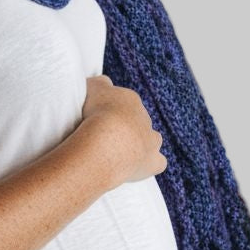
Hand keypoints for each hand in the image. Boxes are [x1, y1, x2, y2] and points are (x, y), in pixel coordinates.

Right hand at [79, 74, 166, 188]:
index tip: (98, 118)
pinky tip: (136, 167)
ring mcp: (151, 140)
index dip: (110, 111)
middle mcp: (145, 118)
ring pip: (152, 139)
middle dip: (125, 127)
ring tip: (120, 152)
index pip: (123, 102)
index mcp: (130, 99)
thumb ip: (99, 83)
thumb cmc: (95, 113)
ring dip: (141, 143)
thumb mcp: (91, 87)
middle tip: (105, 137)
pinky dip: (150, 164)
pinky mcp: (153, 162)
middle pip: (137, 121)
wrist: (106, 140)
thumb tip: (104, 82)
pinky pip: (158, 162)